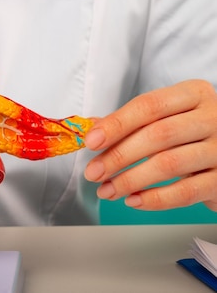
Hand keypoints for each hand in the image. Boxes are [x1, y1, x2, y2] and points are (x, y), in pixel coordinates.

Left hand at [84, 79, 216, 210]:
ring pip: (169, 164)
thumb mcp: (165, 117)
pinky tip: (133, 200)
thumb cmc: (190, 133)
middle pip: (157, 135)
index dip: (116, 124)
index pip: (149, 106)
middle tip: (93, 173)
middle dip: (118, 156)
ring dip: (131, 180)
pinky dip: (155, 199)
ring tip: (106, 190)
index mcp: (193, 94)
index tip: (90, 142)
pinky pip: (187, 191)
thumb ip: (129, 121)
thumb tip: (90, 129)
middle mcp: (212, 117)